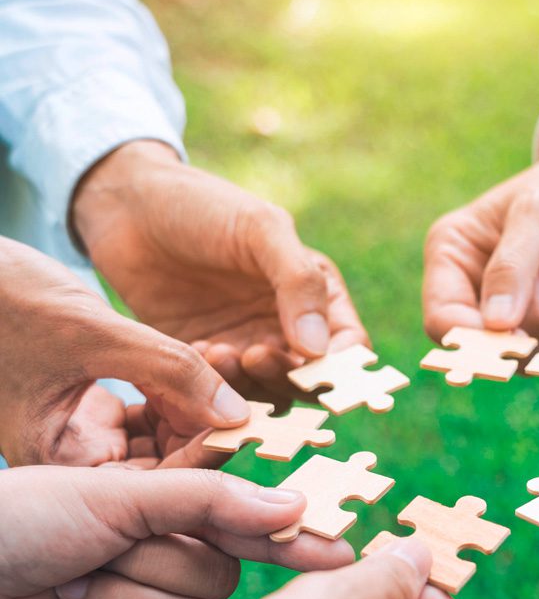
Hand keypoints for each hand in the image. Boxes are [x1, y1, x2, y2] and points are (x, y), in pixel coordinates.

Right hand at [0, 238, 250, 466]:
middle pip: (162, 465)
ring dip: (197, 404)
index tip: (253, 423)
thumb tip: (238, 413)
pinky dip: (177, 386)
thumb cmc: (2, 296)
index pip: (152, 482)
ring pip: (161, 436)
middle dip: (208, 430)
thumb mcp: (92, 333)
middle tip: (256, 399)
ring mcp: (81, 433)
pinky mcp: (88, 405)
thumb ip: (168, 370)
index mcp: (57, 462)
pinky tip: (207, 359)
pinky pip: (149, 408)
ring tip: (233, 370)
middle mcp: (71, 459)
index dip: (206, 455)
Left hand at [0, 465, 351, 598]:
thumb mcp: (121, 493)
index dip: (294, 541)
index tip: (342, 551)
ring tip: (70, 589)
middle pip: (218, 583)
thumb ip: (213, 501)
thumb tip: (295, 505)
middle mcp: (166, 572)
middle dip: (152, 566)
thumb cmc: (26, 518)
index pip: (249, 534)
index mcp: (172, 523)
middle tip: (95, 554)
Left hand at [72, 141, 367, 401]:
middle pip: (311, 380)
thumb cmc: (202, 205)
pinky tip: (195, 349)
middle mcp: (288, 326)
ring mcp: (248, 345)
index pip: (350, 346)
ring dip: (247, 384)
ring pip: (268, 393)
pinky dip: (215, 384)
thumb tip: (318, 349)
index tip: (310, 369)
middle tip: (252, 355)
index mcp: (315, 293)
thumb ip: (299, 282)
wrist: (127, 207)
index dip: (340, 367)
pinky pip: (224, 392)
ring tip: (215, 350)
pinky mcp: (208, 360)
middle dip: (286, 377)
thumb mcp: (261, 229)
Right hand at [423, 100, 538, 341]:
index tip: (516, 337)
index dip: (474, 338)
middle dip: (524, 328)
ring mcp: (508, 310)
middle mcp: (472, 288)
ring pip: (518, 354)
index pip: (442, 318)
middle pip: (481, 345)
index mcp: (451, 256)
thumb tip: (495, 325)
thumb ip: (513, 267)